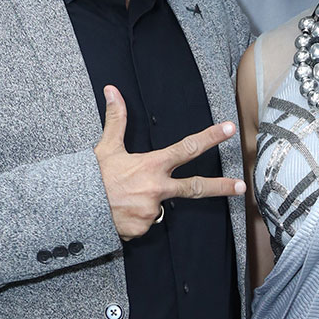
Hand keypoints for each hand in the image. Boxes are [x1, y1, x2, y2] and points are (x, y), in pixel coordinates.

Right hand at [94, 85, 246, 239]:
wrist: (76, 207)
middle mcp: (157, 188)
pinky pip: (145, 221)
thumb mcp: (106, 146)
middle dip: (221, 187)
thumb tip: (112, 90)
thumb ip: (116, 119)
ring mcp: (152, 210)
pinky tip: (120, 211)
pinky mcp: (142, 228)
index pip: (187, 148)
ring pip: (159, 206)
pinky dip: (136, 217)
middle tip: (242, 186)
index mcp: (152, 165)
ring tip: (123, 198)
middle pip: (196, 187)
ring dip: (147, 202)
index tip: (229, 129)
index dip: (210, 137)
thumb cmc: (93, 176)